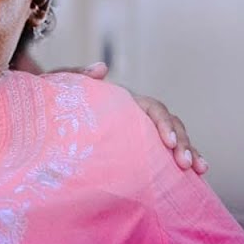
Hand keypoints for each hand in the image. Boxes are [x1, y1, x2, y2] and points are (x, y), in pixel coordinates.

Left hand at [52, 62, 207, 174]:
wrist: (44, 117)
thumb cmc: (55, 102)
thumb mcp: (60, 87)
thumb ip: (77, 75)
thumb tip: (101, 67)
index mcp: (124, 101)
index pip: (152, 109)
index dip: (162, 123)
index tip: (167, 142)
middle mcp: (137, 115)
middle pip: (169, 124)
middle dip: (182, 142)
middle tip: (186, 164)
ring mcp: (140, 131)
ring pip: (174, 138)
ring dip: (190, 151)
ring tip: (199, 170)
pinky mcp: (140, 148)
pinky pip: (165, 154)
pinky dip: (183, 159)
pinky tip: (195, 176)